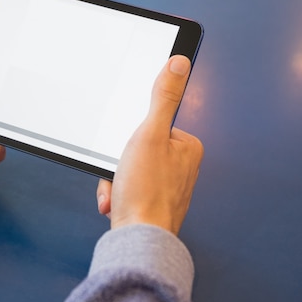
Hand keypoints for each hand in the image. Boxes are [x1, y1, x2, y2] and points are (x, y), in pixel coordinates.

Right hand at [96, 55, 202, 233]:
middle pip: (136, 146)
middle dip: (118, 162)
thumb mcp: (150, 134)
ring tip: (118, 191)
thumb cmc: (145, 193)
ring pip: (127, 167)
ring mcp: (166, 184)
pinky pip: (127, 186)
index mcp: (187, 146)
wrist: (138, 239)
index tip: (128, 149)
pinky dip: (116, 192)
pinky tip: (116, 202)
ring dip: (114, 178)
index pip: (150, 123)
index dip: (130, 135)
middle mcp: (181, 165)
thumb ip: (163, 97)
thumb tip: (179, 63)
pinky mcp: (152, 200)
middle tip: (120, 172)